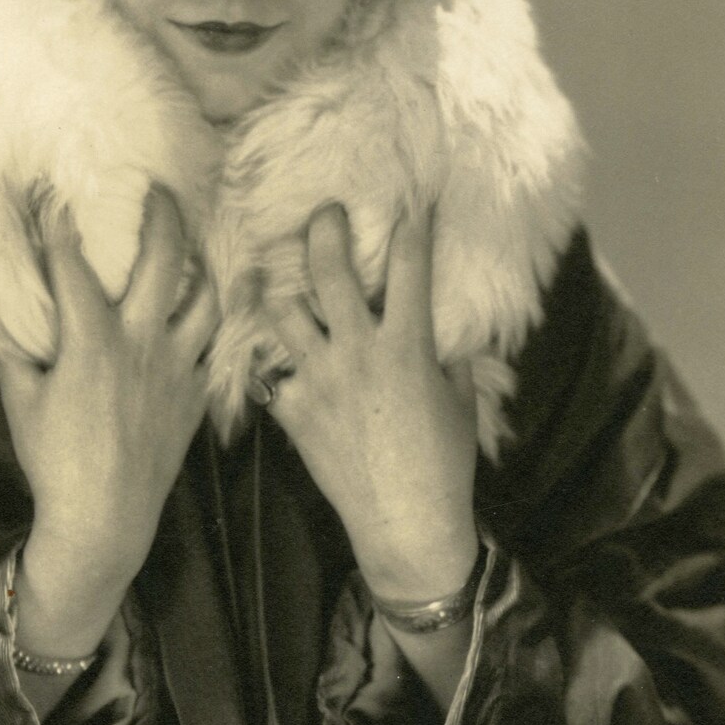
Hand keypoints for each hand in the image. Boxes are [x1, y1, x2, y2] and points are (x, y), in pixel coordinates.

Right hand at [0, 188, 218, 657]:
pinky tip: (215, 307)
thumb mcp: (21, 400)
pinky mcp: (196, 395)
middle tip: (159, 191)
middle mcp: (141, 342)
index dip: (58, 223)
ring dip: (202, 264)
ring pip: (208, 296)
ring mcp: (177, 367)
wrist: (105, 519)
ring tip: (195, 248)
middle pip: (164, 257)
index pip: (71, 264)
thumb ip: (17, 350)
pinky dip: (219, 320)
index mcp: (91, 339)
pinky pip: (218, 345)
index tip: (52, 193)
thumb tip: (10, 316)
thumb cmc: (54, 461)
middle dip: (162, 214)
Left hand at [266, 202, 478, 601]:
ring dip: (280, 291)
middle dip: (324, 230)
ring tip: (277, 277)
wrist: (405, 522)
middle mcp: (358, 351)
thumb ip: (450, 362)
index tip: (412, 203)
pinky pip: (266, 374)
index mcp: (408, 345)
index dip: (412, 227)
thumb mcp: (459, 402)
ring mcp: (319, 379)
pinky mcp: (293, 411)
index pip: (409, 267)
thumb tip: (447, 341)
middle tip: (324, 214)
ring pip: (282, 312)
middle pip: (329, 270)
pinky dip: (267, 363)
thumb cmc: (444, 464)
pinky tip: (265, 353)